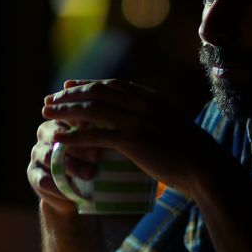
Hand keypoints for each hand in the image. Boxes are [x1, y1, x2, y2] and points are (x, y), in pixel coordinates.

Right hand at [27, 89, 103, 214]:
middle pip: (57, 134)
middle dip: (79, 145)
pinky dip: (59, 186)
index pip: (71, 115)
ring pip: (49, 156)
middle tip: (98, 156)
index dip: (87, 124)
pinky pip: (42, 178)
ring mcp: (38, 152)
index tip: (107, 131)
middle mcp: (47, 133)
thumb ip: (109, 132)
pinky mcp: (33, 174)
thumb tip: (132, 122)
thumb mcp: (105, 145)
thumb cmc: (97, 160)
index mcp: (64, 118)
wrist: (78, 191)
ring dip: (71, 166)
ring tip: (91, 175)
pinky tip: (74, 192)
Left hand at [41, 79, 223, 197]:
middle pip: (96, 92)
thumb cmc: (192, 155)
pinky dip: (74, 136)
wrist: (205, 168)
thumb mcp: (171, 128)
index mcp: (151, 98)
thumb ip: (154, 121)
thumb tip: (140, 126)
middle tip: (49, 100)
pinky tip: (59, 140)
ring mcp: (137, 120)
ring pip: (91, 109)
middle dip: (69, 95)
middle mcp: (142, 103)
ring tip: (45, 114)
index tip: (68, 86)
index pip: (112, 84)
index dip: (86, 84)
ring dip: (65, 110)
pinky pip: (95, 135)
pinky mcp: (132, 140)